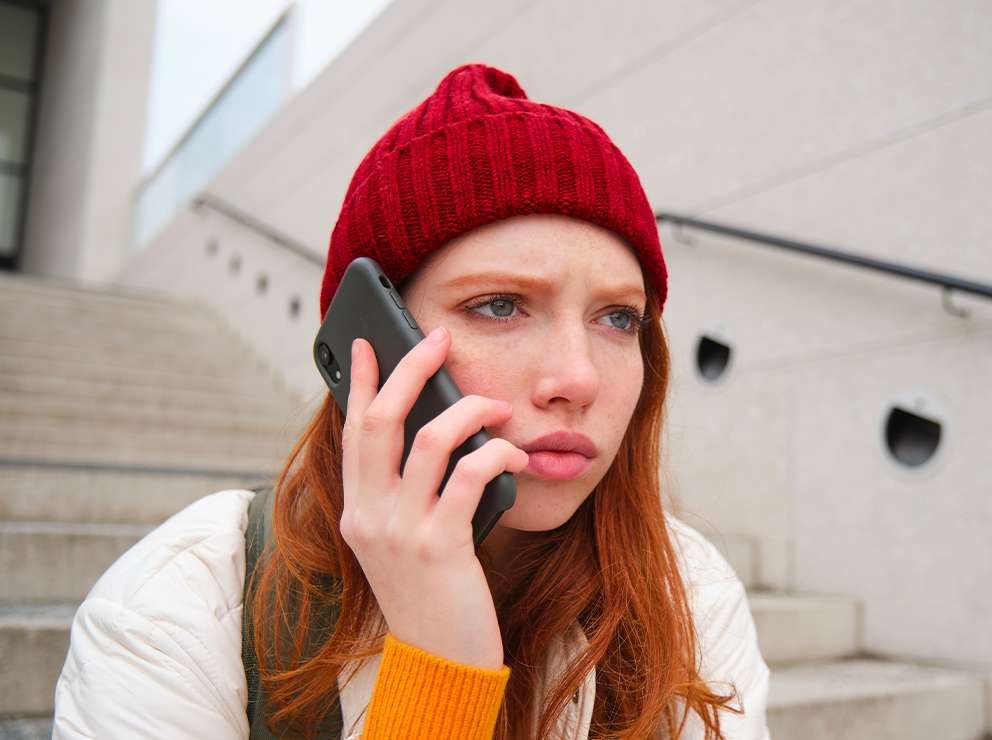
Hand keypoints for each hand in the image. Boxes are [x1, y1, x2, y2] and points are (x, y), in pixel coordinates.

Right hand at [339, 328, 528, 669]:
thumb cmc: (434, 594)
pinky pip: (470, 477)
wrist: (441, 662)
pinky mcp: (439, 547)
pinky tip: (512, 452)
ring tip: (494, 405)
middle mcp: (370, 517)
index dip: (359, 383)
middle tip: (440, 340)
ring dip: (466, 411)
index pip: (352, 432)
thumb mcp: (405, 541)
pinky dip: (495, 453)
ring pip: (426, 442)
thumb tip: (436, 431)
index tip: (369, 344)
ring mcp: (401, 532)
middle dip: (411, 371)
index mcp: (358, 511)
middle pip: (381, 422)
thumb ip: (408, 493)